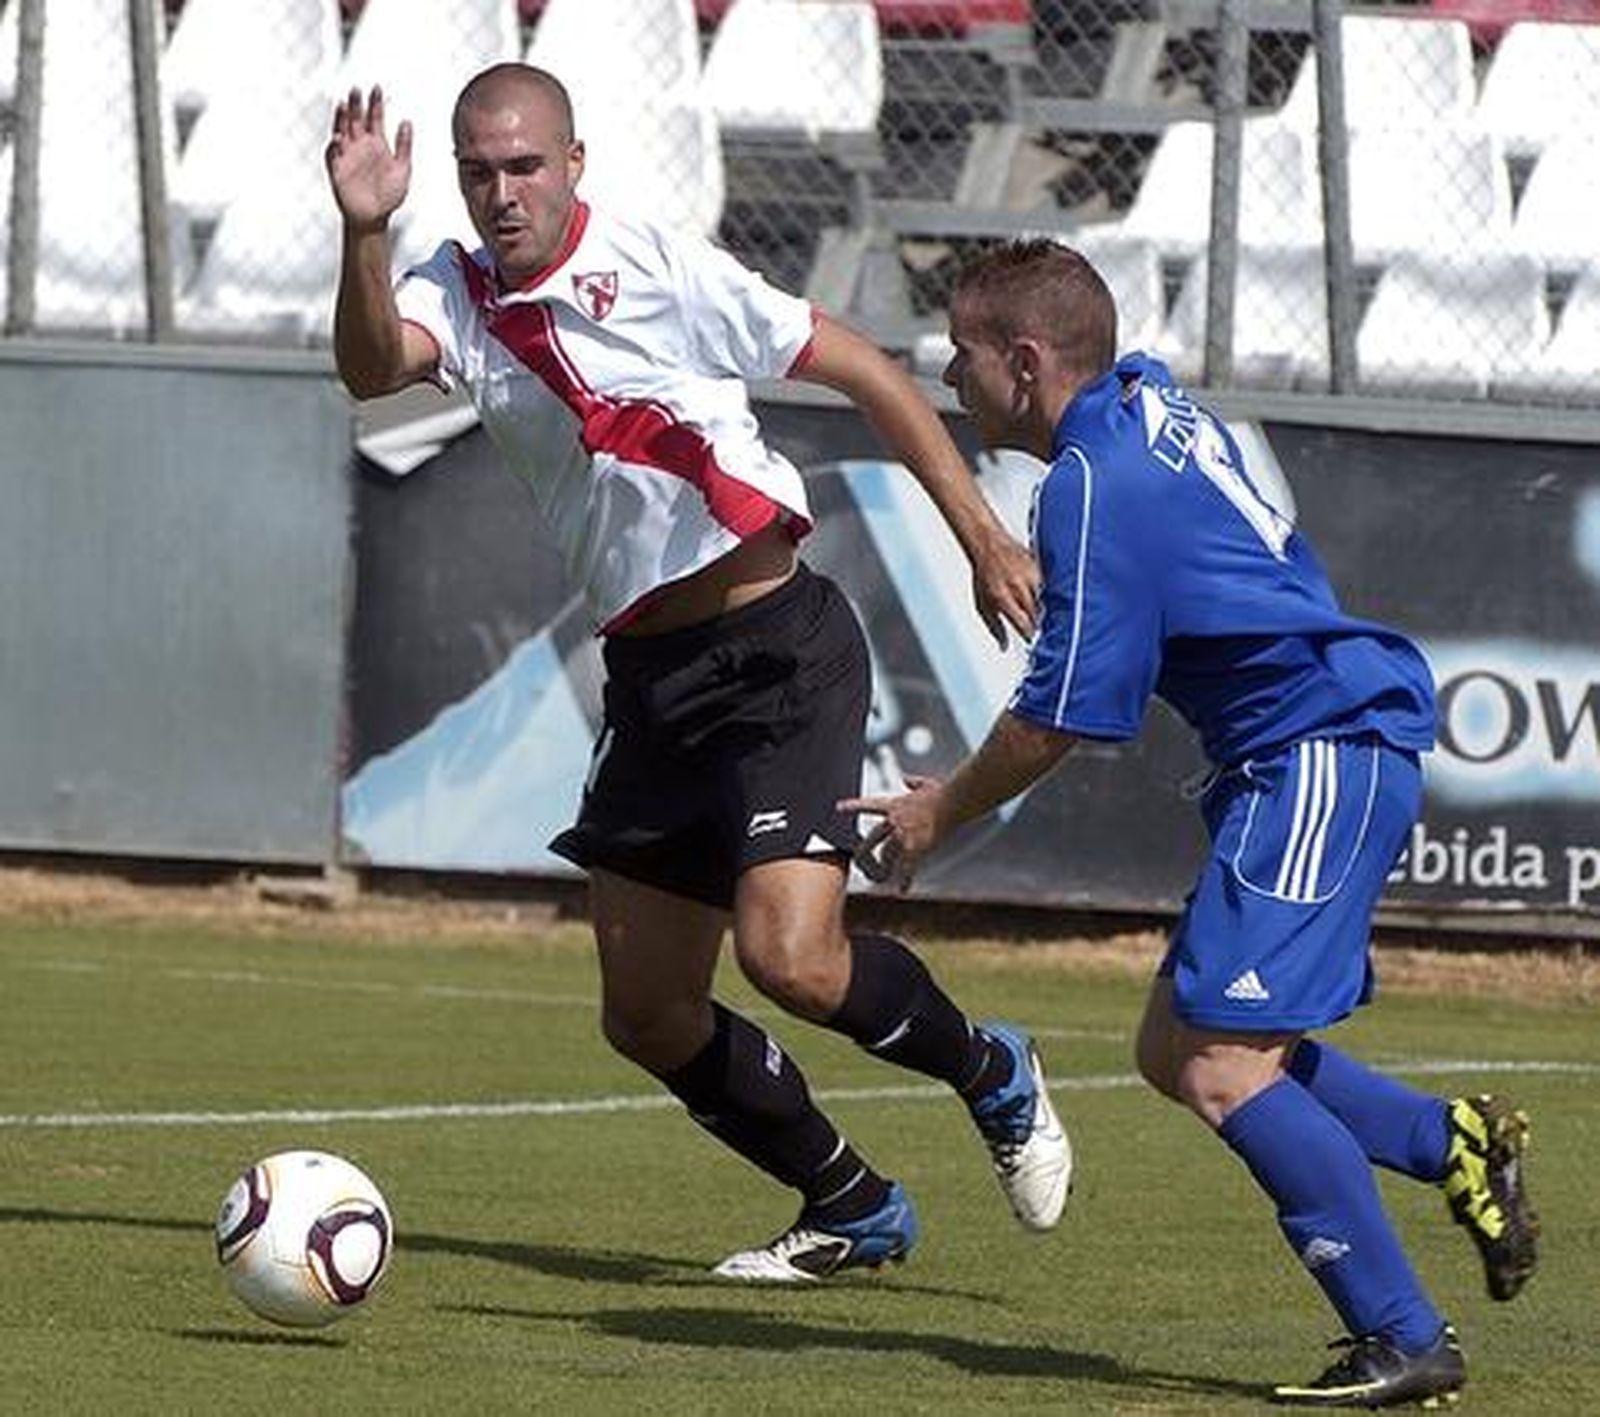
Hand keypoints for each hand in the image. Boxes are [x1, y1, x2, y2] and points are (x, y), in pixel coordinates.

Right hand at [325, 86, 412, 230]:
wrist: (375, 217)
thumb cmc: (389, 196)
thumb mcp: (403, 169)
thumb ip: (404, 146)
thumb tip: (407, 122)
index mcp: (377, 144)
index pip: (375, 118)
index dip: (375, 103)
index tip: (377, 88)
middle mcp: (360, 146)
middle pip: (356, 119)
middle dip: (356, 104)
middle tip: (356, 89)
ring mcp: (347, 155)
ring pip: (341, 130)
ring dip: (340, 118)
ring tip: (342, 104)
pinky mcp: (337, 169)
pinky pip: (333, 154)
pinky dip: (334, 146)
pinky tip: (338, 138)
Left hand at [840, 775, 945, 892]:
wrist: (952, 801)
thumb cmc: (942, 793)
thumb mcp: (925, 784)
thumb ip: (913, 782)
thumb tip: (907, 779)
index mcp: (894, 805)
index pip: (868, 805)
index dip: (853, 806)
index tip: (838, 807)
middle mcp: (894, 820)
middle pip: (872, 839)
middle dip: (864, 852)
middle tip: (858, 862)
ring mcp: (903, 835)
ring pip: (887, 856)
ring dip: (884, 867)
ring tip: (880, 877)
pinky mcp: (916, 847)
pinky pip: (908, 867)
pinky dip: (905, 880)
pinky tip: (902, 889)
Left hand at [970, 528, 1039, 649]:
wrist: (990, 546)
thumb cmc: (984, 576)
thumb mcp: (982, 604)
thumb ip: (995, 627)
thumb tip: (1004, 646)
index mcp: (1002, 597)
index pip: (1023, 623)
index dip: (1028, 633)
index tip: (1030, 638)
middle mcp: (1017, 586)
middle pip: (1036, 614)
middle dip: (1035, 622)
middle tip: (1032, 624)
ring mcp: (1029, 576)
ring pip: (1042, 601)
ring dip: (1039, 607)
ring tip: (1031, 605)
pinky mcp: (1038, 568)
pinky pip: (1044, 587)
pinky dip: (1041, 592)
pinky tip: (1032, 590)